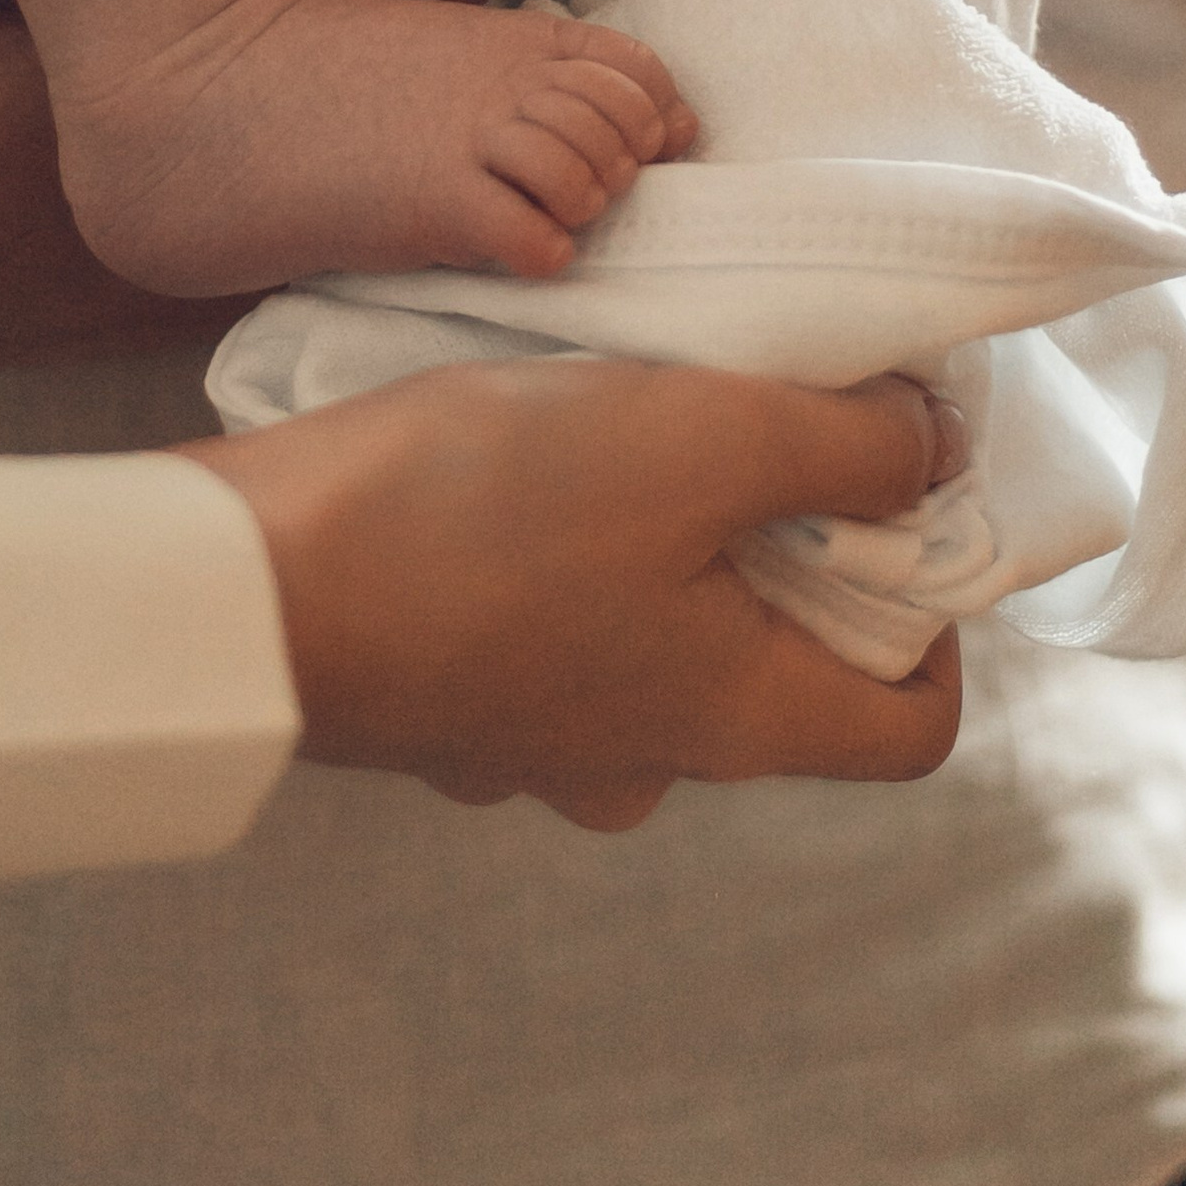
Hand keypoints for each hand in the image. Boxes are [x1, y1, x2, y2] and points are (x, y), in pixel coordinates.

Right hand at [185, 359, 962, 827]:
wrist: (243, 583)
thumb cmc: (482, 514)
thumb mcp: (702, 437)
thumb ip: (843, 444)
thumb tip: (930, 446)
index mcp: (738, 724)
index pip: (917, 728)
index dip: (942, 617)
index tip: (898, 495)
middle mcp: (647, 763)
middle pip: (790, 671)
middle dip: (800, 548)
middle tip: (761, 422)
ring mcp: (537, 743)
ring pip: (666, 642)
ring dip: (673, 541)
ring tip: (633, 423)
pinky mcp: (447, 698)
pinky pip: (553, 627)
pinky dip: (567, 552)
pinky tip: (521, 456)